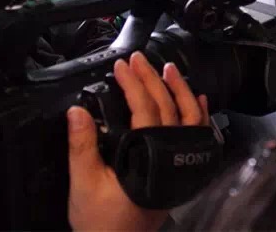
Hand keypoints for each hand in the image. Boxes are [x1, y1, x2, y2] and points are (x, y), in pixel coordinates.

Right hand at [67, 51, 208, 231]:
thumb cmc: (102, 222)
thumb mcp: (84, 183)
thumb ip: (82, 145)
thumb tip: (76, 111)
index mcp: (148, 157)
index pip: (144, 109)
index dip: (133, 84)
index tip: (122, 66)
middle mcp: (171, 157)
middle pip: (167, 107)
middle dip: (153, 79)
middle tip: (139, 59)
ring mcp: (181, 163)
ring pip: (190, 118)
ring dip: (180, 90)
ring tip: (169, 69)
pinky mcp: (183, 171)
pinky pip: (198, 137)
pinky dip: (199, 115)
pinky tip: (198, 100)